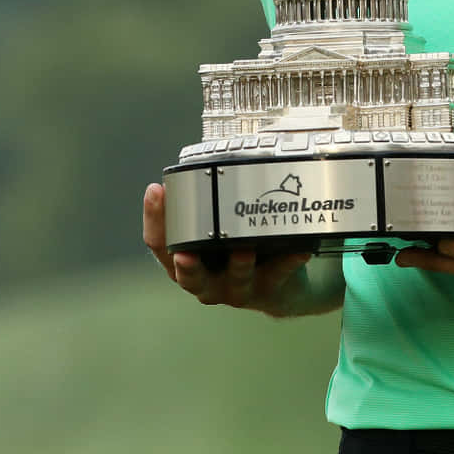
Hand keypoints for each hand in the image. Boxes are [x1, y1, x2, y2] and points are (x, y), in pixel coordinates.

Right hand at [143, 182, 312, 311]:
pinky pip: (279, 275)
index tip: (156, 190)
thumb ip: (204, 207)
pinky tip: (298, 249)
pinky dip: (288, 262)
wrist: (278, 287)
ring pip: (236, 280)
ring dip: (239, 265)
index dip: (154, 218)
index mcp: (185, 261)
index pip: (160, 244)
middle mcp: (206, 280)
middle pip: (188, 277)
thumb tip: (199, 162)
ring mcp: (237, 289)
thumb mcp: (215, 230)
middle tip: (184, 254)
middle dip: (187, 266)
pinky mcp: (268, 290)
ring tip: (244, 250)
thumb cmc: (236, 250)